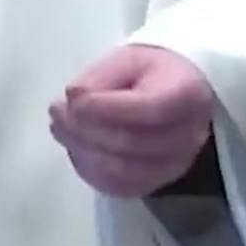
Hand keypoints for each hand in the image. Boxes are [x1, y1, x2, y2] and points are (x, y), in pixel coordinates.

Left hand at [49, 45, 215, 198]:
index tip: (72, 97)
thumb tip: (74, 98)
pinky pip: (118, 187)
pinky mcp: (157, 183)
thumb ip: (100, 76)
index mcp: (188, 95)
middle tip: (56, 111)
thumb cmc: (151, 70)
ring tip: (60, 127)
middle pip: (132, 143)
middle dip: (85, 129)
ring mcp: (175, 166)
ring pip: (122, 171)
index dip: (107, 108)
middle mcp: (189, 136)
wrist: (178, 91)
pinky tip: (75, 147)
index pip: (149, 109)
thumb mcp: (126, 58)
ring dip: (82, 150)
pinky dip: (89, 170)